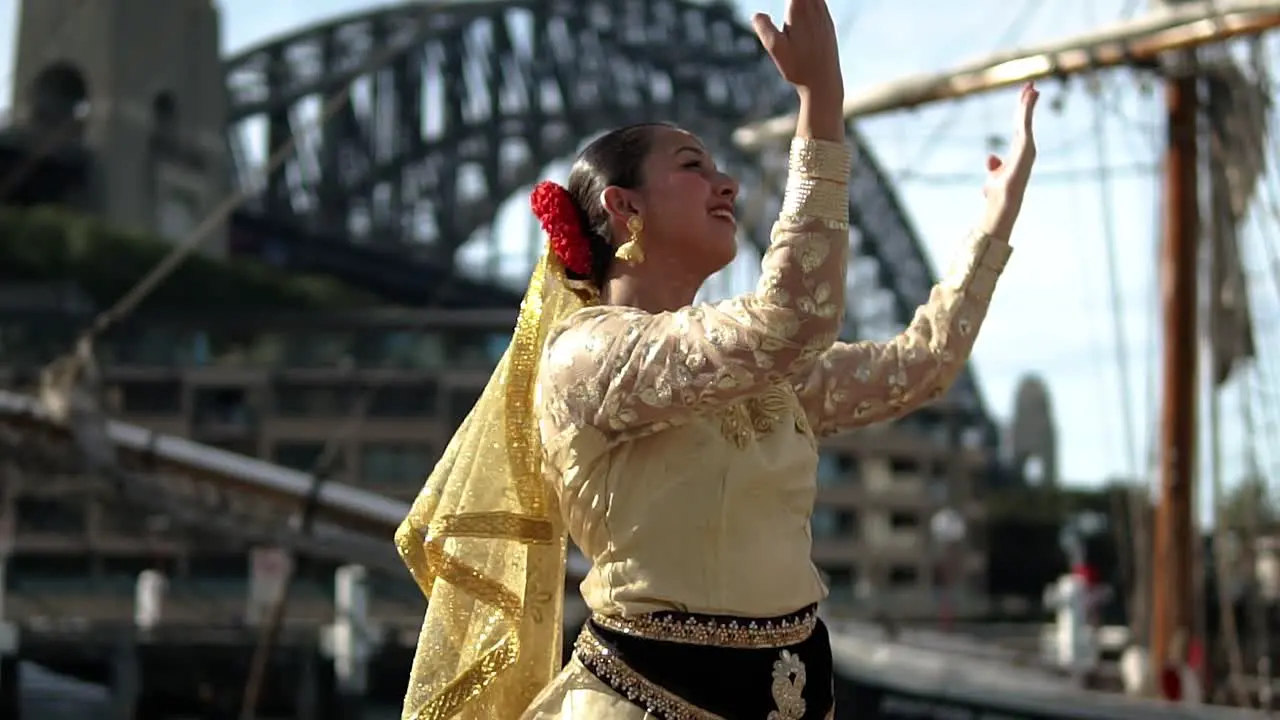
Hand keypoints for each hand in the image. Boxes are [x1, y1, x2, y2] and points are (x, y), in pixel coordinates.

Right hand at [752, 0, 841, 96]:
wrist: (825, 83)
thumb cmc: (799, 68)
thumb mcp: (776, 50)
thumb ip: (764, 28)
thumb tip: (756, 13)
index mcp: (800, 9)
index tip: (788, 1)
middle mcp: (815, 7)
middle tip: (788, 12)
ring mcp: (823, 14)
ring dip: (803, 1)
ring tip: (793, 8)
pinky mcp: (827, 23)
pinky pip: (819, 1)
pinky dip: (810, 1)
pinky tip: (803, 8)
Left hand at [981, 83, 1039, 239]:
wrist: (1001, 205)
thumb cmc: (998, 194)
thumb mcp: (993, 176)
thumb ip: (994, 165)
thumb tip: (991, 157)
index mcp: (1018, 151)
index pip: (1020, 126)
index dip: (1022, 110)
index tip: (1025, 94)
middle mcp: (1025, 148)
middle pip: (1025, 120)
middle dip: (1027, 102)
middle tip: (1030, 84)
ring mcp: (1027, 149)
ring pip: (1026, 121)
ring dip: (1029, 103)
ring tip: (1031, 87)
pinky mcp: (1026, 149)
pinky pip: (1025, 126)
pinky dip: (1027, 112)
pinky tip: (1028, 99)